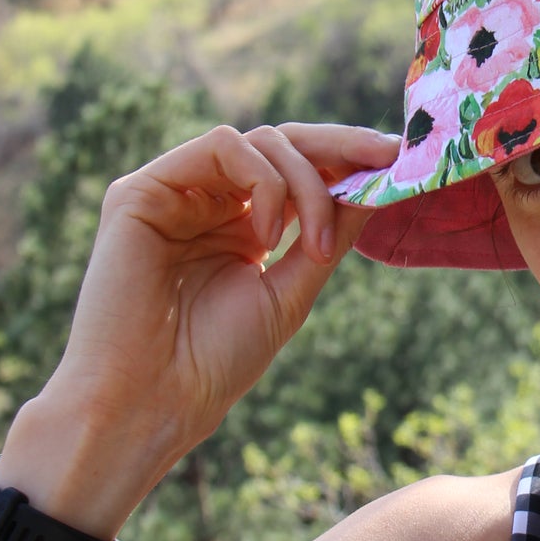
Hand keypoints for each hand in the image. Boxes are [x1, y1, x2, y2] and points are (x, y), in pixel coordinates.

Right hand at [12, 123, 397, 522]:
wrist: (153, 400)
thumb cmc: (214, 362)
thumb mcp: (291, 291)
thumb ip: (329, 234)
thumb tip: (375, 186)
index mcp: (241, 226)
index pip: (298, 170)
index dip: (346, 158)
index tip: (397, 160)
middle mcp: (208, 202)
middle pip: (282, 142)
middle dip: (340, 147)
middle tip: (386, 158)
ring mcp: (175, 192)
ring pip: (259, 140)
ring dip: (306, 183)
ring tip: (318, 246)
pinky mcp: (142, 190)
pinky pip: (221, 146)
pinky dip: (264, 180)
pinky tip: (269, 234)